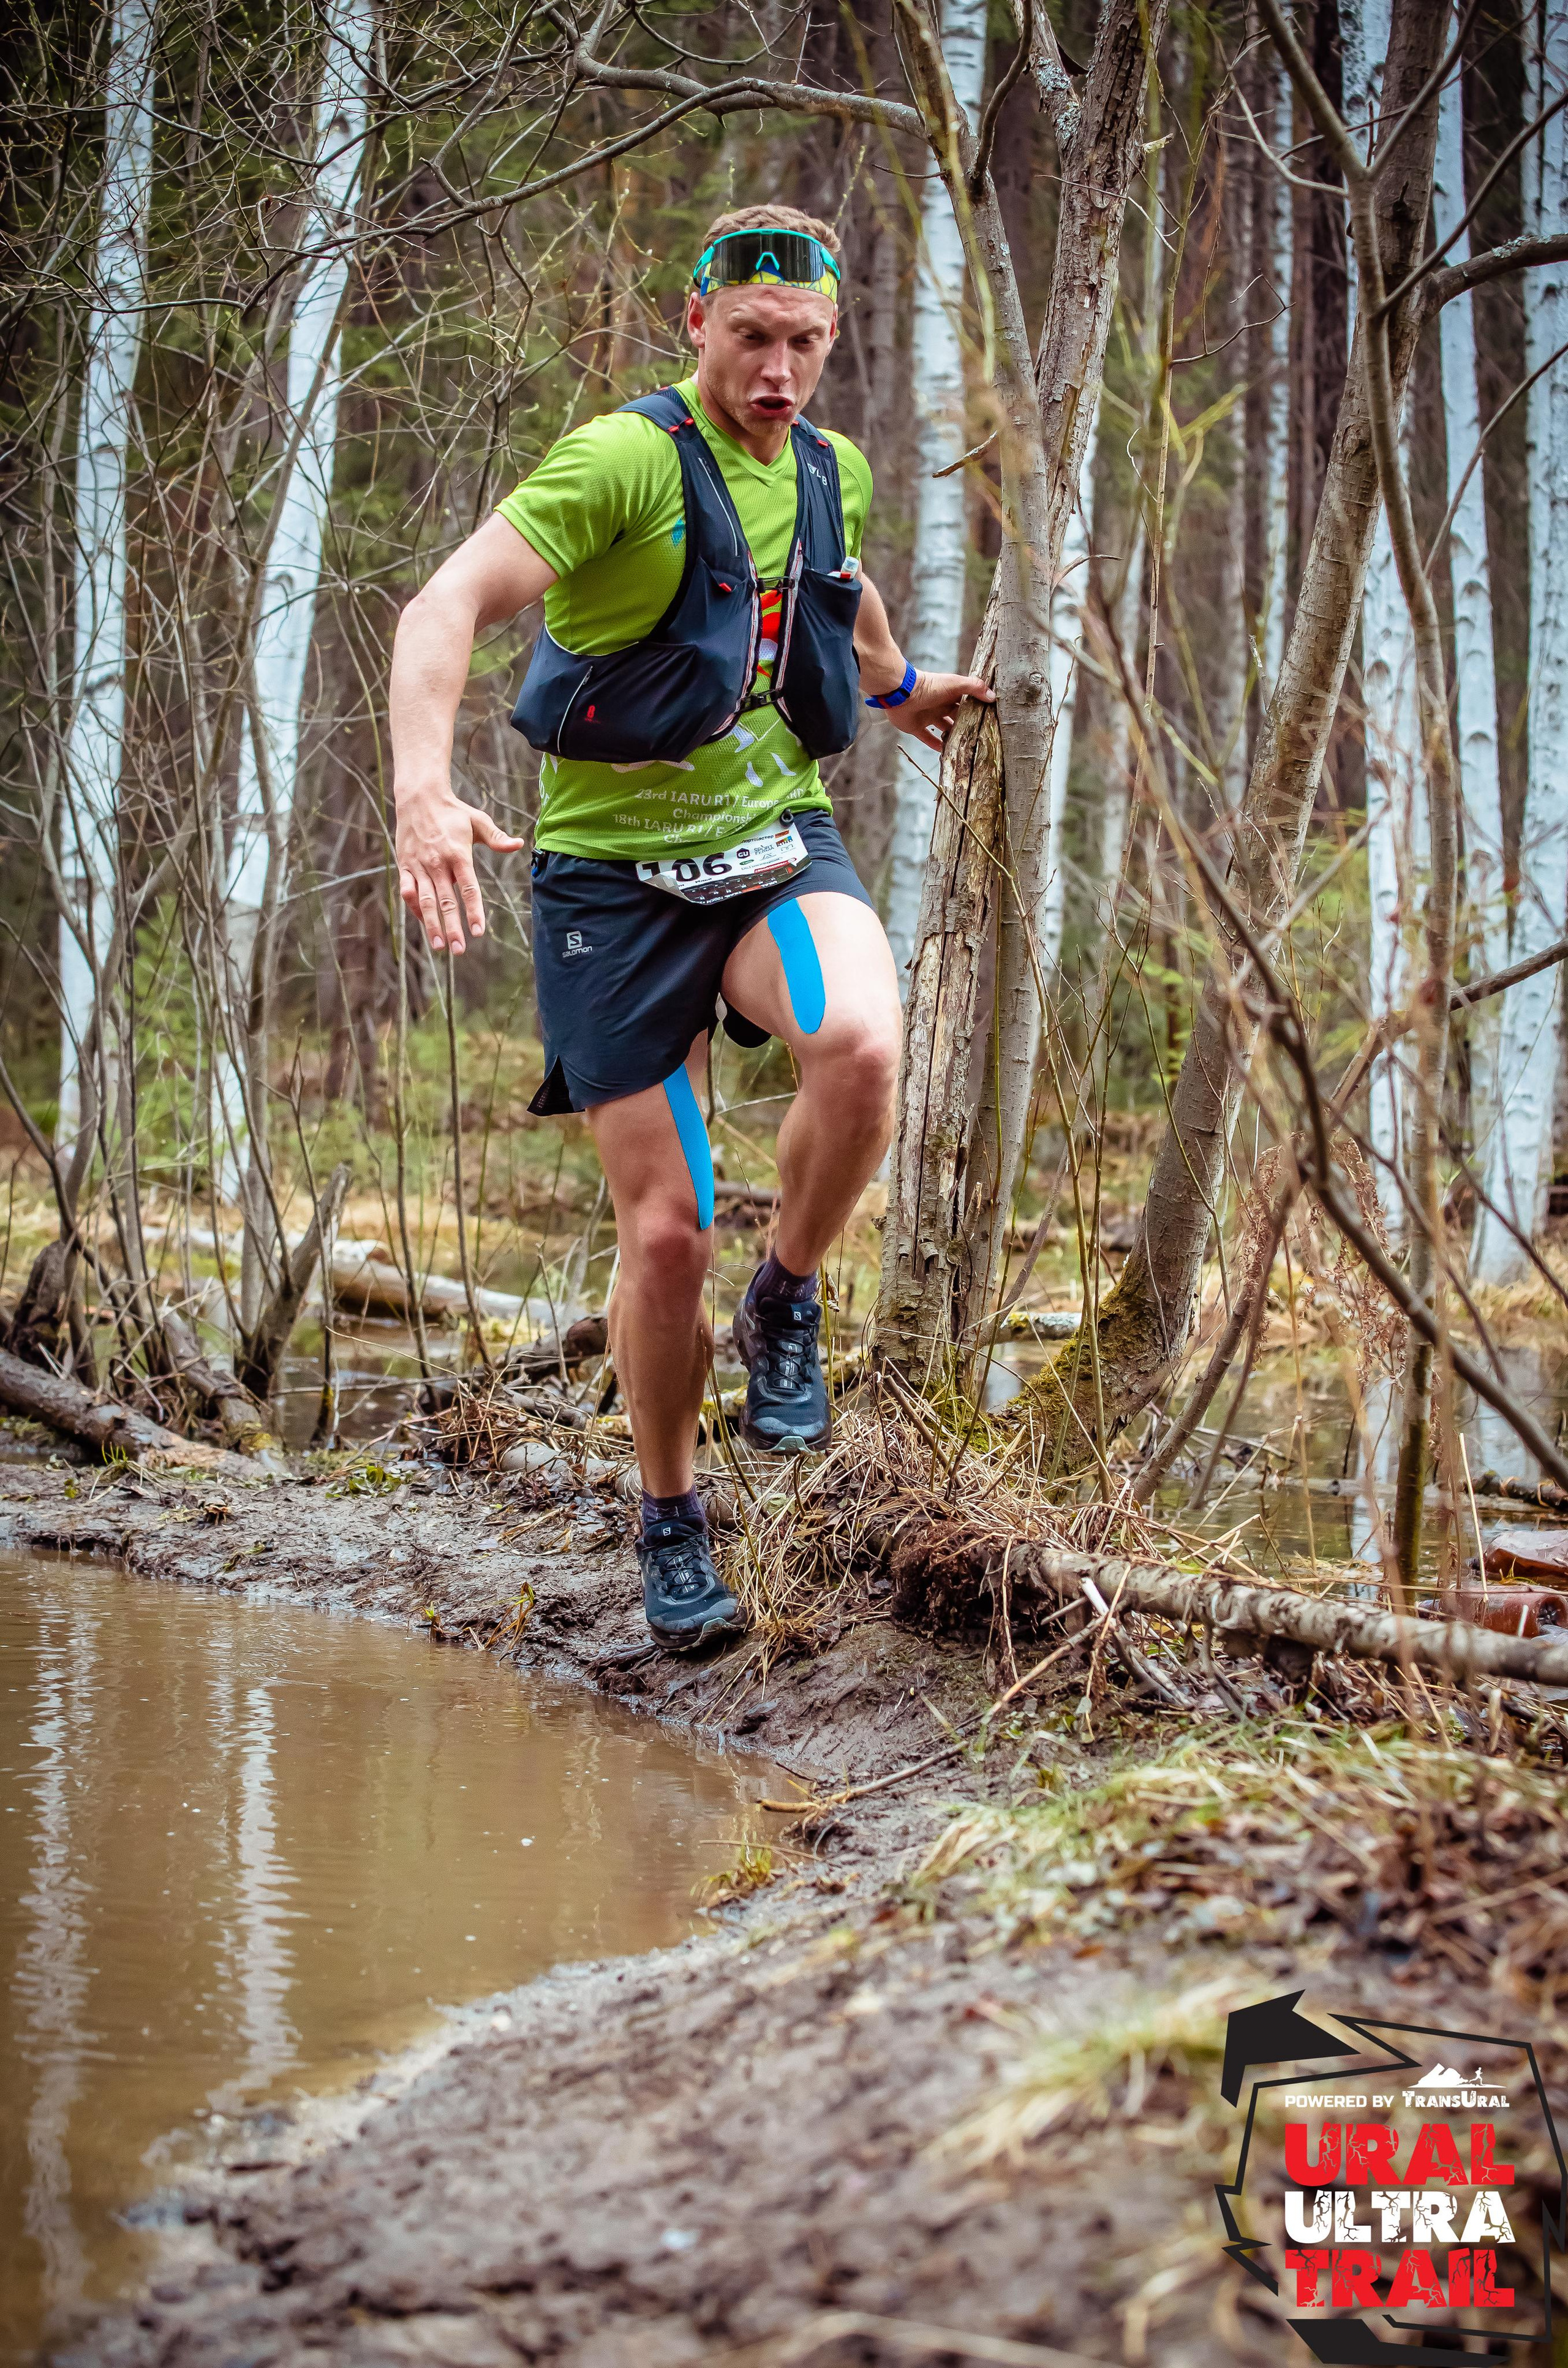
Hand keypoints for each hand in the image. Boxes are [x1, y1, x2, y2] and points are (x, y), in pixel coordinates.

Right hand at [395, 786, 524, 953]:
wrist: (419, 797)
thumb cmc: (453, 812)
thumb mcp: (477, 821)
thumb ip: (497, 837)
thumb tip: (519, 844)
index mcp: (458, 854)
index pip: (468, 889)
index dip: (473, 911)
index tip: (478, 932)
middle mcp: (438, 862)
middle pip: (446, 901)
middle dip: (451, 927)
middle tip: (458, 950)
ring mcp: (419, 865)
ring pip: (425, 901)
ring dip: (431, 925)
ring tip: (439, 946)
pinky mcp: (405, 865)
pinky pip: (408, 891)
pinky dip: (414, 908)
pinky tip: (423, 923)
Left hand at [884, 670, 994, 751]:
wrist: (902, 693)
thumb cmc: (930, 686)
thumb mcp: (956, 684)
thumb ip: (975, 687)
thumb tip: (993, 697)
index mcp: (950, 694)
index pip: (966, 703)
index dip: (976, 710)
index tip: (988, 721)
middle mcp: (940, 705)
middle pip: (956, 717)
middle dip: (965, 726)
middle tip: (978, 738)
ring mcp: (928, 716)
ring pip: (943, 728)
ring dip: (951, 736)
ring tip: (964, 747)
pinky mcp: (916, 727)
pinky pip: (927, 738)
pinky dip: (935, 745)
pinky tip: (944, 752)